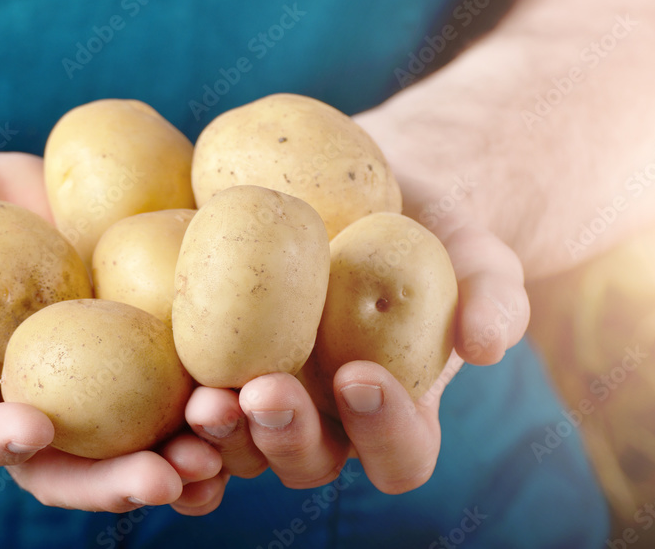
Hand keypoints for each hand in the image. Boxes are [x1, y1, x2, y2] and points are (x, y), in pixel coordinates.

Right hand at [0, 112, 221, 512]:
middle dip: (121, 480)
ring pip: (136, 432)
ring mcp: (84, 376)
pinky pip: (171, 368)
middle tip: (168, 477)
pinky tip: (254, 381)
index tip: (30, 430)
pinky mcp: (129, 335)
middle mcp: (26, 405)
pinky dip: (211, 382)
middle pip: (73, 463)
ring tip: (226, 445)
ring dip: (186, 449)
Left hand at [184, 93, 530, 495]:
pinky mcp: (217, 367)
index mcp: (395, 411)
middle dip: (285, 434)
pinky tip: (159, 392)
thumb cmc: (430, 229)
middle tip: (265, 391)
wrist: (363, 194)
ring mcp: (269, 399)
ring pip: (243, 447)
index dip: (384, 431)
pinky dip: (174, 420)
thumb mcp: (477, 251)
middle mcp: (328, 422)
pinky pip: (192, 410)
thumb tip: (485, 344)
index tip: (361, 376)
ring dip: (221, 436)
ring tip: (203, 397)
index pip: (400, 451)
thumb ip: (496, 295)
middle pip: (308, 460)